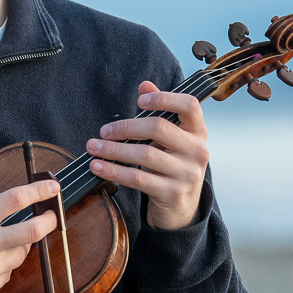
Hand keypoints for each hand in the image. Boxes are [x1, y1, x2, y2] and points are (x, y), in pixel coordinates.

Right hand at [0, 179, 59, 292]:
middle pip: (32, 230)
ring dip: (22, 244)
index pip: (16, 200)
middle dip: (49, 220)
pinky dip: (5, 263)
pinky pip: (8, 272)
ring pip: (22, 253)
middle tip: (52, 215)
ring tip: (7, 239)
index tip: (51, 186)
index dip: (39, 190)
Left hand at [86, 81, 208, 230]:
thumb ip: (160, 111)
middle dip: (126, 128)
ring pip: (145, 155)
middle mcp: (198, 151)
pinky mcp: (172, 193)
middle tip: (104, 131)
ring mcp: (187, 173)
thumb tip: (145, 85)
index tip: (139, 102)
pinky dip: (114, 171)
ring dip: (114, 150)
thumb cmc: (172, 164)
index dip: (164, 98)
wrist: (182, 207)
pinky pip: (138, 179)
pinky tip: (98, 166)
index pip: (189, 106)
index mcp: (198, 131)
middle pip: (159, 128)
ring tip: (93, 147)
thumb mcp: (170, 138)